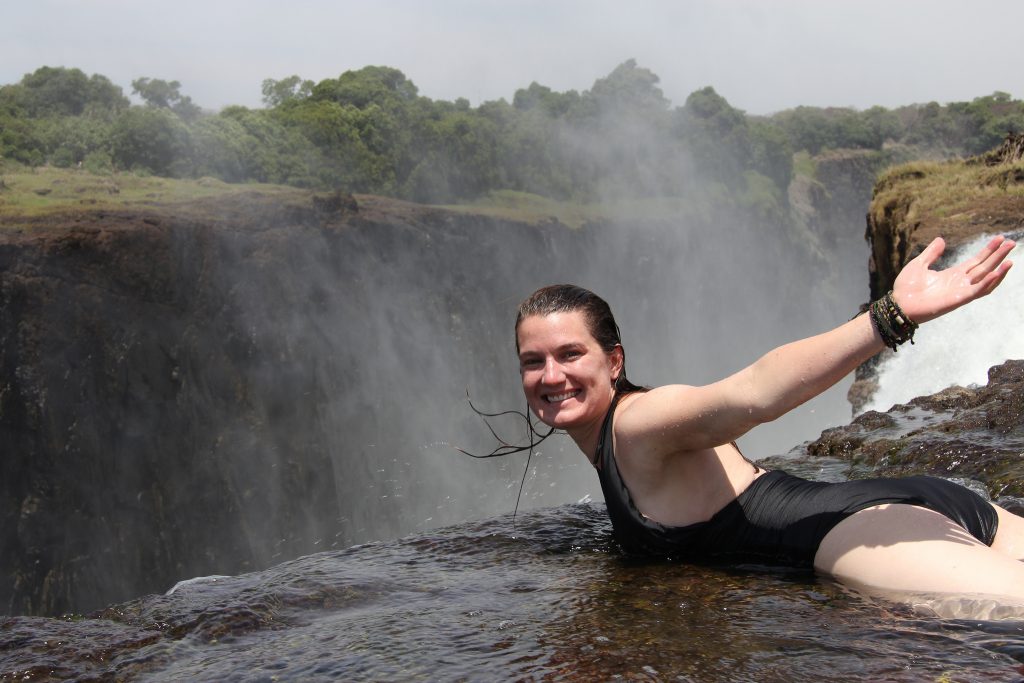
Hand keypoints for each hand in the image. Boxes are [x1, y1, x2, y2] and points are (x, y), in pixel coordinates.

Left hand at [892, 235, 1014, 323]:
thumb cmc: (906, 288)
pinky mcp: (958, 299)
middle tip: (1012, 243)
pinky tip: (997, 273)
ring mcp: (960, 291)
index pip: (976, 261)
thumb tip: (941, 239)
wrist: (898, 304)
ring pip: (986, 280)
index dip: (988, 250)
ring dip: (999, 270)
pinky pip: (977, 291)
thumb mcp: (919, 264)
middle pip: (985, 267)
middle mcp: (960, 283)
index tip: (1000, 238)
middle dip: (998, 256)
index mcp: (953, 275)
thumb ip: (932, 253)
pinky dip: (988, 283)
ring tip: (1010, 260)